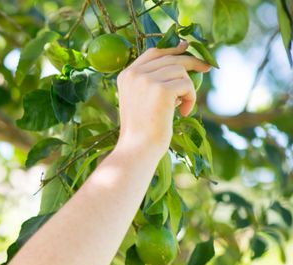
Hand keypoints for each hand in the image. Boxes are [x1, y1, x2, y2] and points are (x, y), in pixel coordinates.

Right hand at [114, 40, 211, 156]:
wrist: (138, 148)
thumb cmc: (142, 128)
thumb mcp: (141, 99)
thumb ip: (152, 79)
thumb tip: (178, 58)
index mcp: (126, 75)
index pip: (153, 52)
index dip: (172, 48)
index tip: (187, 47)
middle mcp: (134, 74)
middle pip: (171, 58)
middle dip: (192, 62)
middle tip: (207, 69)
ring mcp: (147, 80)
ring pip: (181, 71)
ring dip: (188, 89)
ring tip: (181, 108)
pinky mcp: (162, 89)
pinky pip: (187, 85)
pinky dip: (191, 99)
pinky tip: (183, 112)